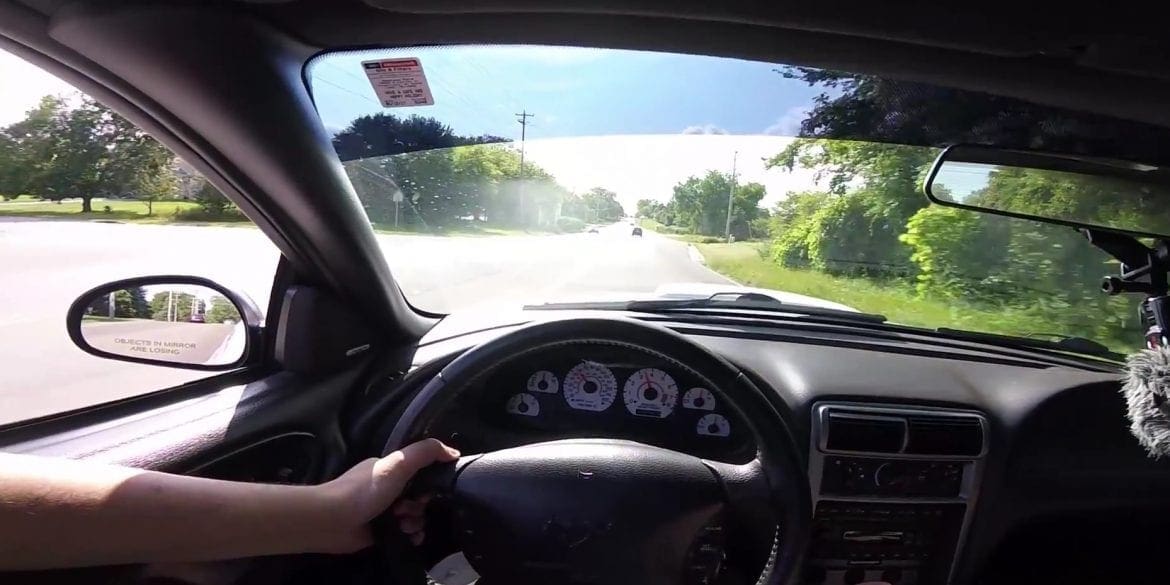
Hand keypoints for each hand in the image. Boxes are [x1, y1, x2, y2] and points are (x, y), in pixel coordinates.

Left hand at [318, 438, 459, 552]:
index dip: (429, 485)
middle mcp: (387, 489)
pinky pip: (405, 533)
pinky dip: (412, 535)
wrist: (333, 520)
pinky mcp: (380, 531)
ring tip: (404, 526)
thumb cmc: (366, 490)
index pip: (420, 474)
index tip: (426, 493)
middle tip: (408, 510)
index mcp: (390, 470)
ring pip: (414, 517)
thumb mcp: (398, 464)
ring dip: (416, 522)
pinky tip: (410, 538)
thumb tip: (454, 453)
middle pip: (419, 498)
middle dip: (420, 506)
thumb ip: (426, 453)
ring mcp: (383, 511)